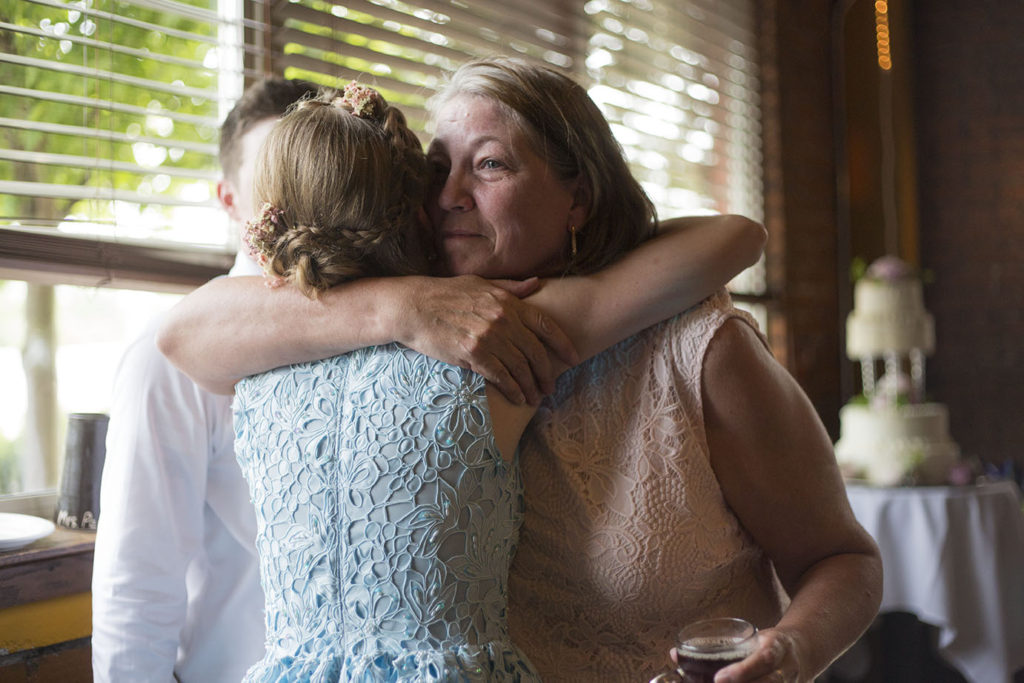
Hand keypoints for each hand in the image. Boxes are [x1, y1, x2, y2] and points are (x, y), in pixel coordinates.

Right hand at [398, 275, 578, 403]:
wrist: (413, 306)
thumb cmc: (445, 293)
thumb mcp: (480, 283)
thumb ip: (511, 287)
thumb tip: (536, 283)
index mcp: (507, 302)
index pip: (544, 324)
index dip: (562, 343)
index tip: (573, 358)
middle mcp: (502, 319)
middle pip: (535, 351)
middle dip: (547, 373)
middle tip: (551, 387)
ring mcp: (488, 337)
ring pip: (520, 367)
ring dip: (531, 386)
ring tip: (536, 398)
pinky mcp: (473, 354)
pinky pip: (501, 376)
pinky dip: (513, 390)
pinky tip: (519, 398)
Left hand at [670, 628, 804, 682]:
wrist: (804, 650)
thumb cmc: (765, 644)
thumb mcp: (749, 638)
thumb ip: (717, 646)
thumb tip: (672, 655)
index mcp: (777, 647)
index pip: (763, 659)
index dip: (742, 672)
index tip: (719, 679)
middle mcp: (788, 670)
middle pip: (770, 682)